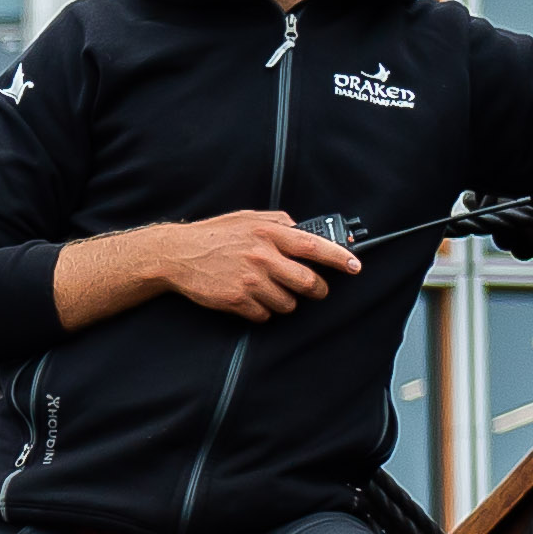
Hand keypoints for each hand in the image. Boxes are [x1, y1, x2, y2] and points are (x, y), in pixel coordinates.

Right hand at [147, 210, 364, 320]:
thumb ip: (278, 222)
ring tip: (270, 291)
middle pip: (308, 283)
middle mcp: (262, 256)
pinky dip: (262, 311)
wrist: (176, 255)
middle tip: (316, 290)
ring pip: (288, 303)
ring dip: (285, 301)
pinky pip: (264, 315)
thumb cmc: (213, 235)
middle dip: (318, 290)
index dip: (339, 257)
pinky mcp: (237, 300)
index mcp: (268, 233)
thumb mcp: (247, 218)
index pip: (314, 245)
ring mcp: (249, 280)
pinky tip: (250, 299)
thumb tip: (305, 229)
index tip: (355, 266)